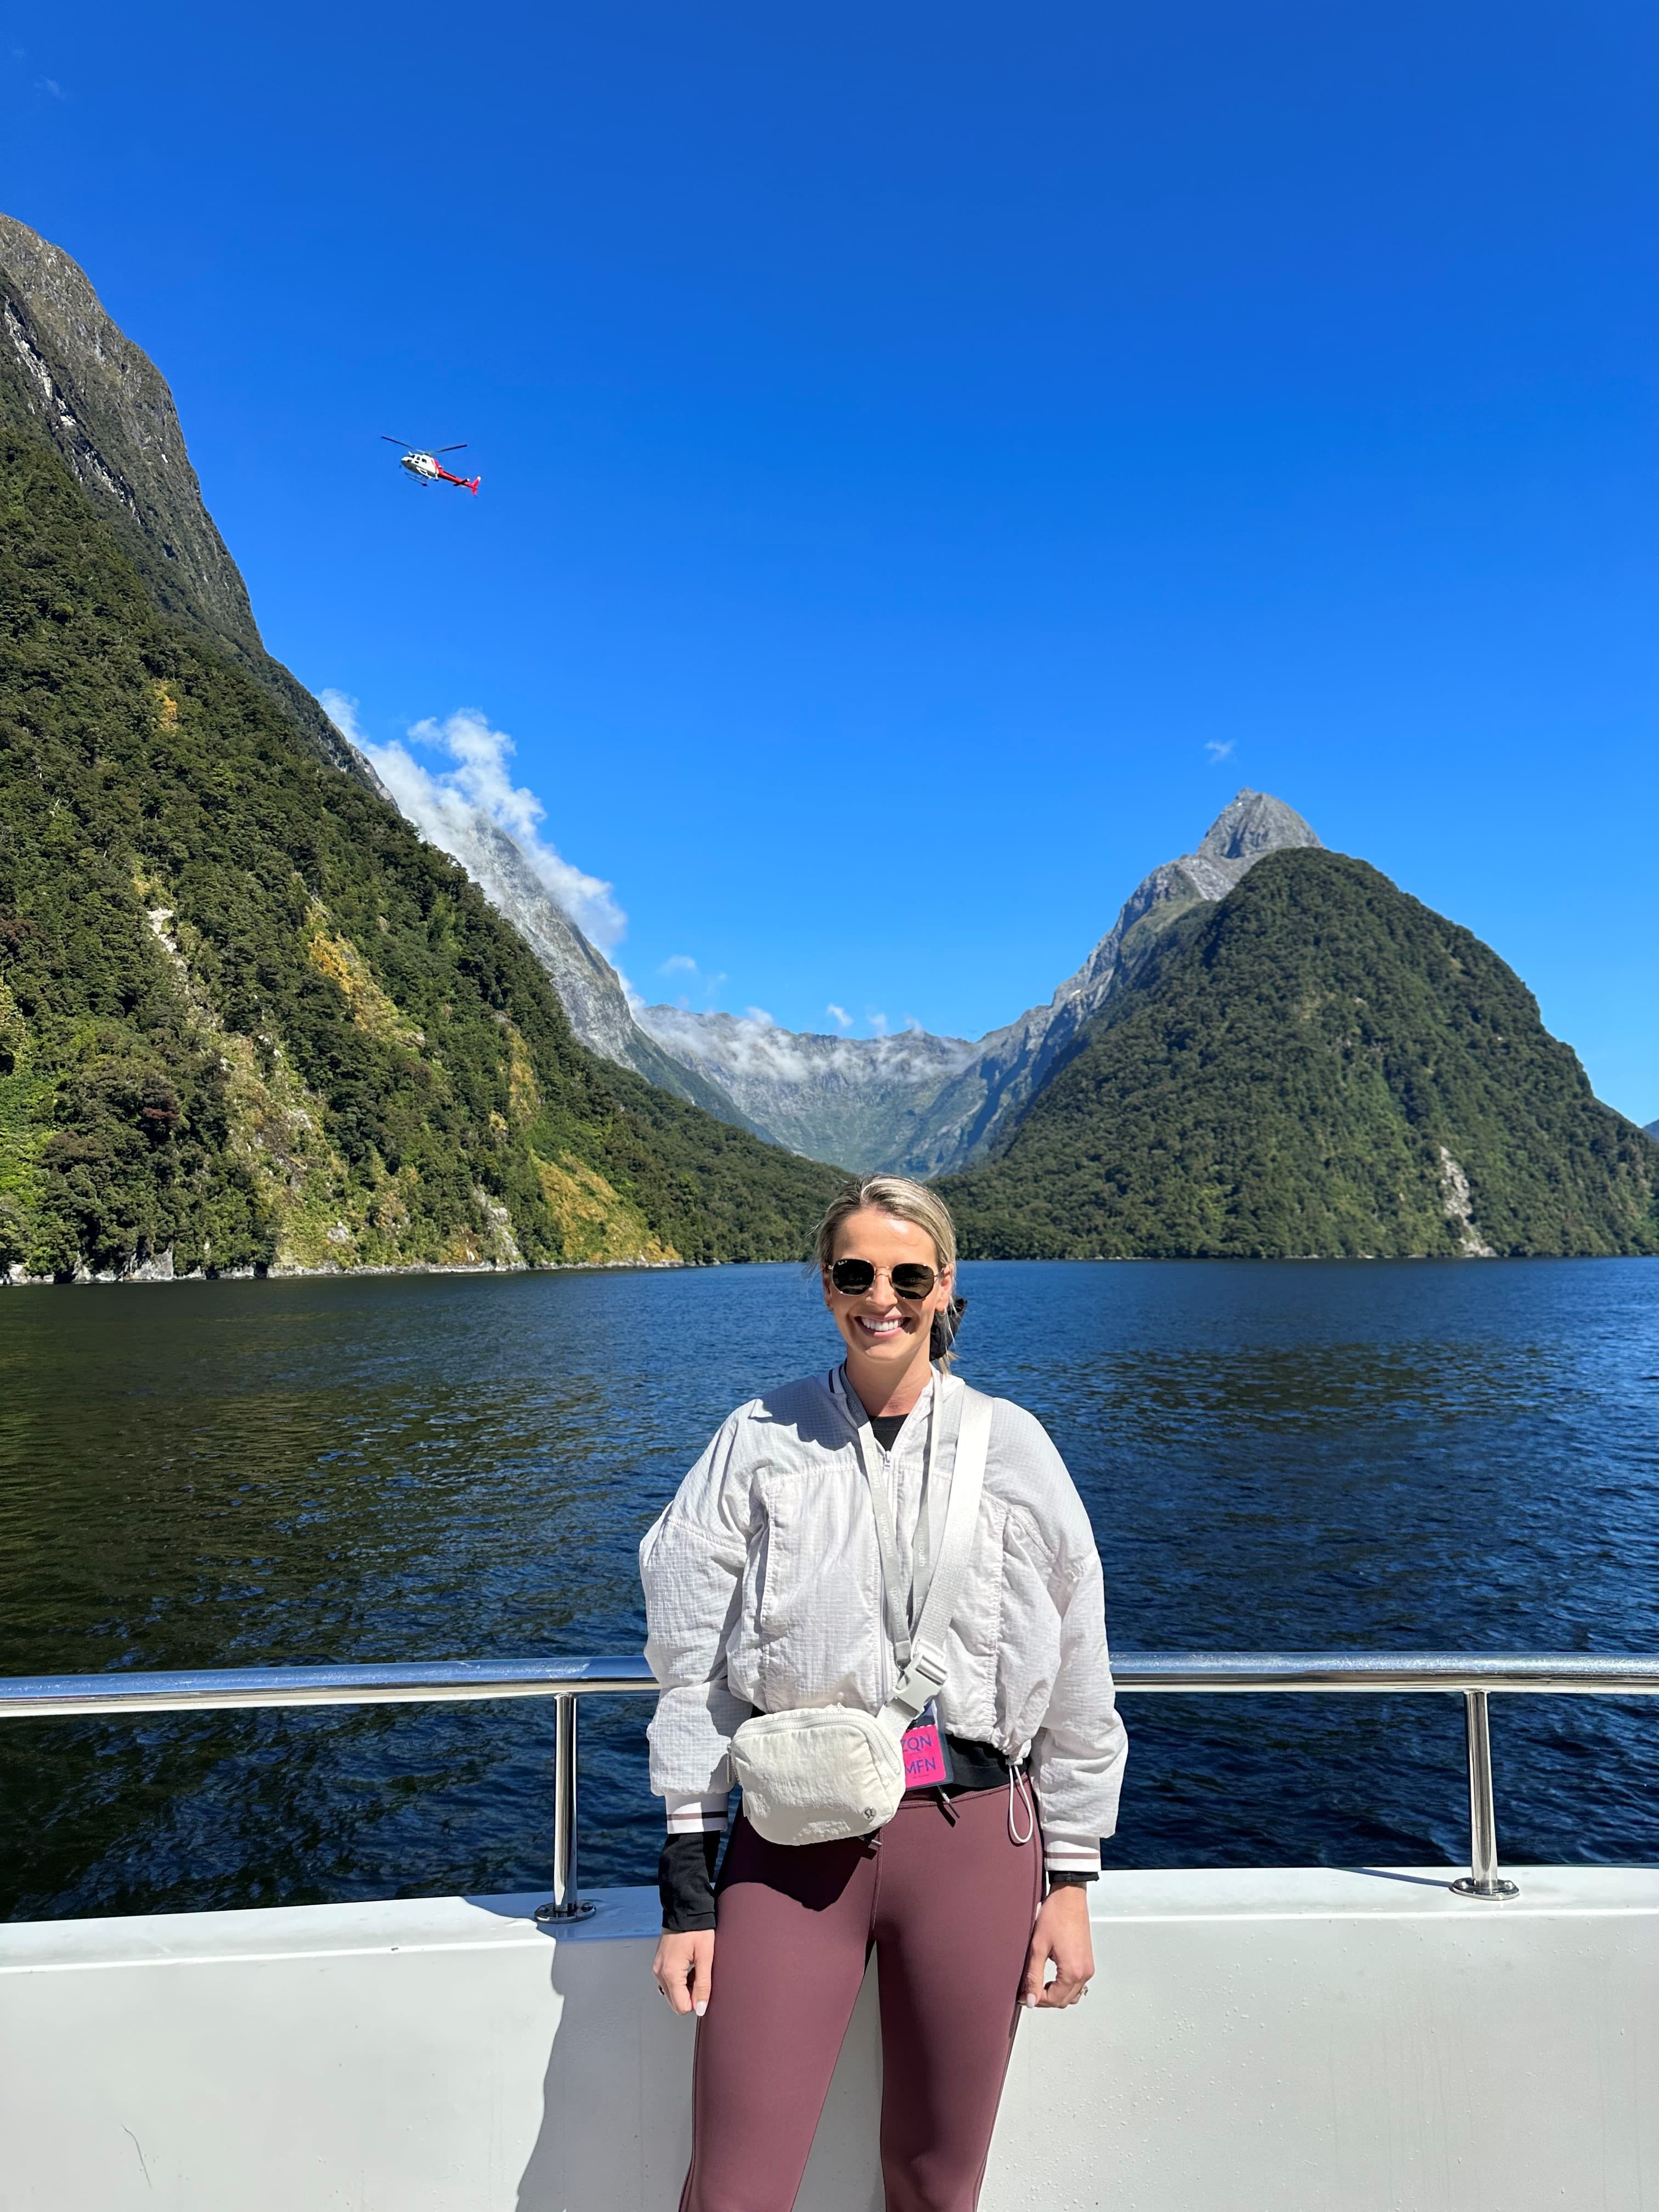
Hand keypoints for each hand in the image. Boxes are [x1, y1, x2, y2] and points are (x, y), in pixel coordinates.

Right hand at [653, 1929, 713, 2016]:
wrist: (685, 1908)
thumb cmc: (697, 1928)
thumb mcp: (705, 1956)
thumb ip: (703, 1985)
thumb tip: (701, 2008)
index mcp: (670, 1972)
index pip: (681, 2006)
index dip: (696, 2001)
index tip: (704, 1986)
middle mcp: (660, 1972)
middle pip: (675, 2002)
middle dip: (690, 1994)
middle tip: (700, 1974)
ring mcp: (657, 1967)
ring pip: (672, 1993)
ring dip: (685, 1987)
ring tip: (695, 1967)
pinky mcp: (659, 1963)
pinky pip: (669, 1981)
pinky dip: (680, 1979)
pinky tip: (688, 1965)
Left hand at [1022, 1884, 1093, 2008]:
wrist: (1069, 1896)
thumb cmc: (1055, 1915)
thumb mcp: (1038, 1946)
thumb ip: (1033, 1976)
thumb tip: (1030, 1999)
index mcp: (1072, 1971)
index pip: (1054, 2000)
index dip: (1036, 2000)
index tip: (1023, 1995)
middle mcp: (1084, 1972)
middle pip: (1064, 2000)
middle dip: (1045, 1998)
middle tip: (1028, 1990)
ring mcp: (1088, 1967)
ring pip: (1072, 1994)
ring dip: (1056, 1994)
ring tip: (1039, 1983)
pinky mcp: (1088, 1961)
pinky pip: (1078, 1984)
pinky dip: (1065, 1986)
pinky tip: (1052, 1977)